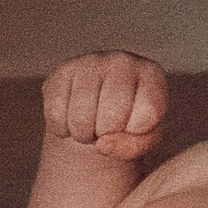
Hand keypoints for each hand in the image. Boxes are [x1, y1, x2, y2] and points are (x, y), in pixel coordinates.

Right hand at [41, 51, 168, 156]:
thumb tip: (102, 144)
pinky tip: (71, 118)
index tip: (134, 126)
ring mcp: (90, 62)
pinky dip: (62, 129)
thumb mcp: (144, 138)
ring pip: (81, 118)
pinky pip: (55, 114)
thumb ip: (134, 146)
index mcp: (151, 74)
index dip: (137, 131)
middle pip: (112, 117)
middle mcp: (123, 61)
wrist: (100, 109)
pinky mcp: (62, 71)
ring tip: (91, 125)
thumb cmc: (130, 122)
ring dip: (83, 135)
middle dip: (107, 134)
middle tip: (108, 128)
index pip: (148, 113)